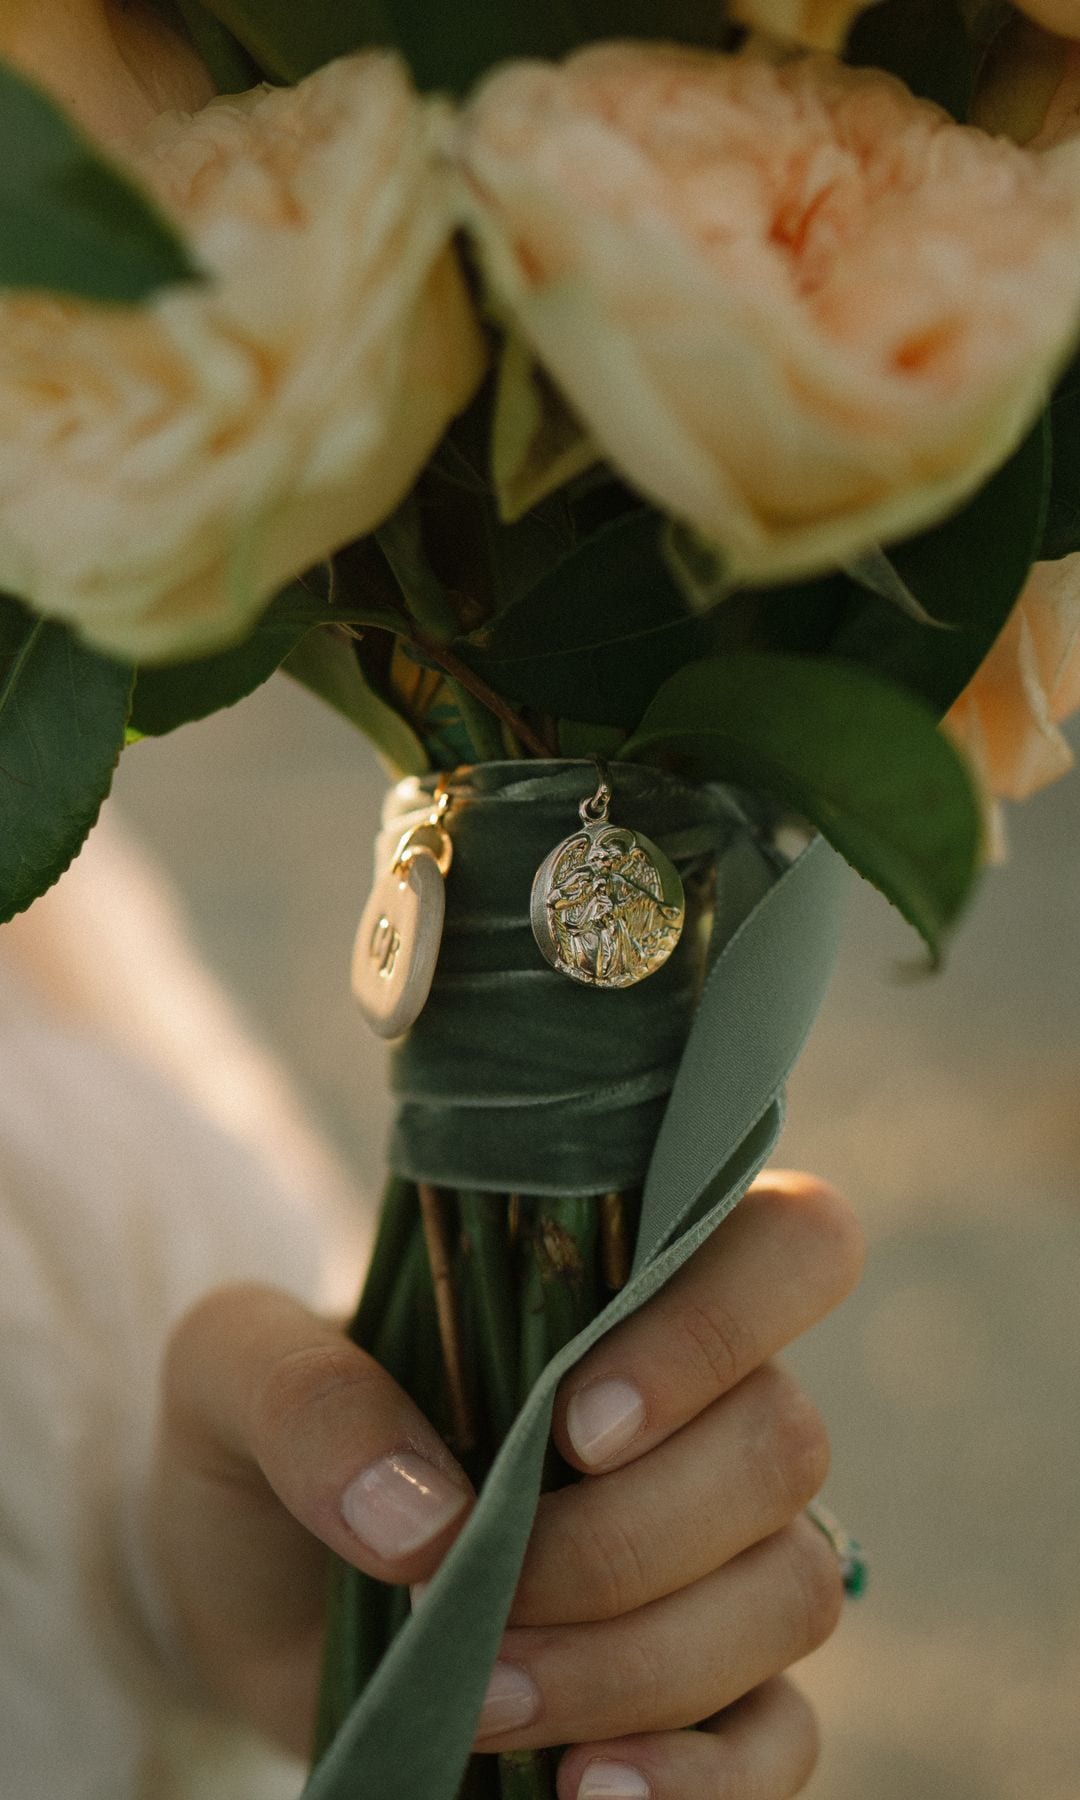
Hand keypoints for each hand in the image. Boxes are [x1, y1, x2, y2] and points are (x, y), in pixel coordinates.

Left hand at [149, 1171, 863, 1797]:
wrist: (254, 1586)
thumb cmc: (273, 1438)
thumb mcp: (231, 1373)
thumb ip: (306, 1394)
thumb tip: (421, 1518)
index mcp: (628, 1284)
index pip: (789, 1246)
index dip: (724, 1323)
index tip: (579, 1425)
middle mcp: (710, 1406)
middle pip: (781, 1444)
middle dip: (626, 1541)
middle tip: (474, 1589)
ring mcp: (728, 1553)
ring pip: (791, 1592)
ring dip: (638, 1664)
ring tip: (485, 1704)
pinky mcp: (715, 1692)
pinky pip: (782, 1742)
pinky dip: (704, 1782)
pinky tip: (589, 1793)